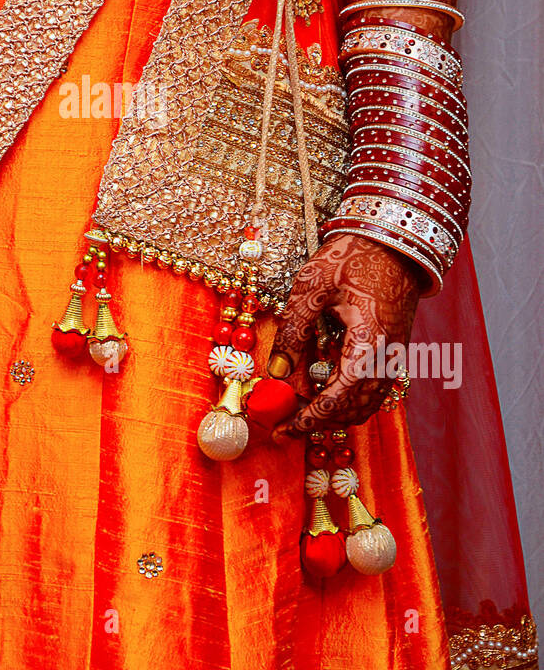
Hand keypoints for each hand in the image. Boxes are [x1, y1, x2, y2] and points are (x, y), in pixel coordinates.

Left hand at [267, 233, 421, 439]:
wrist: (393, 239)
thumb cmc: (353, 255)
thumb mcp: (312, 288)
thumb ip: (294, 331)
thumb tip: (276, 373)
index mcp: (370, 344)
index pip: (338, 400)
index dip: (309, 419)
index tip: (283, 430)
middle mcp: (388, 358)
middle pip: (354, 410)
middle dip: (319, 420)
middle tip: (284, 422)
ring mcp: (393, 356)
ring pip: (365, 403)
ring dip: (334, 411)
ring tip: (299, 404)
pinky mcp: (392, 350)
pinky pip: (371, 387)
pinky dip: (346, 396)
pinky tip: (321, 385)